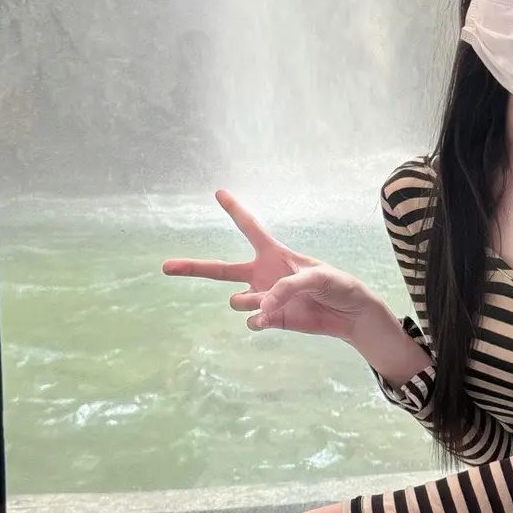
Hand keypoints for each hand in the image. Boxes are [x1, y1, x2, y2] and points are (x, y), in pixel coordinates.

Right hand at [162, 190, 381, 340]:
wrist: (348, 315)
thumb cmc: (337, 285)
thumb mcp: (318, 276)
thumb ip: (287, 287)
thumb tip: (261, 307)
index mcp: (274, 254)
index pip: (249, 227)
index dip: (234, 210)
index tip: (218, 192)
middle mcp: (262, 274)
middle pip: (219, 270)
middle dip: (192, 267)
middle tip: (164, 266)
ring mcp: (263, 297)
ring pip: (236, 300)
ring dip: (249, 302)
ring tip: (270, 304)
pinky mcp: (270, 319)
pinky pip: (251, 319)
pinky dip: (258, 320)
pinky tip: (269, 319)